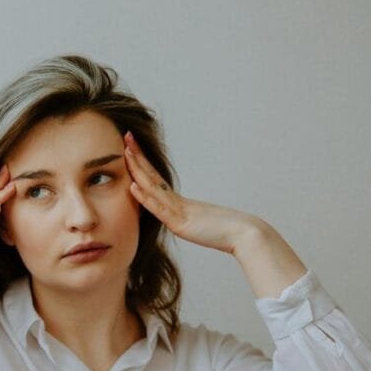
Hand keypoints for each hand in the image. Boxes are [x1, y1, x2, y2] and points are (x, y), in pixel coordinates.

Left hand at [122, 131, 263, 254]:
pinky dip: (146, 198)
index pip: (155, 178)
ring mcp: (178, 211)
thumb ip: (186, 219)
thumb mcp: (198, 223)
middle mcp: (176, 202)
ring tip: (126, 152)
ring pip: (153, 187)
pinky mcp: (180, 223)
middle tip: (127, 136)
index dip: (142, 162)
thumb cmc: (224, 230)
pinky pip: (160, 209)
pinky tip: (133, 187)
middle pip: (152, 176)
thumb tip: (177, 218)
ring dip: (138, 170)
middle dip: (137, 157)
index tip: (131, 146)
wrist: (244, 233)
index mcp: (178, 202)